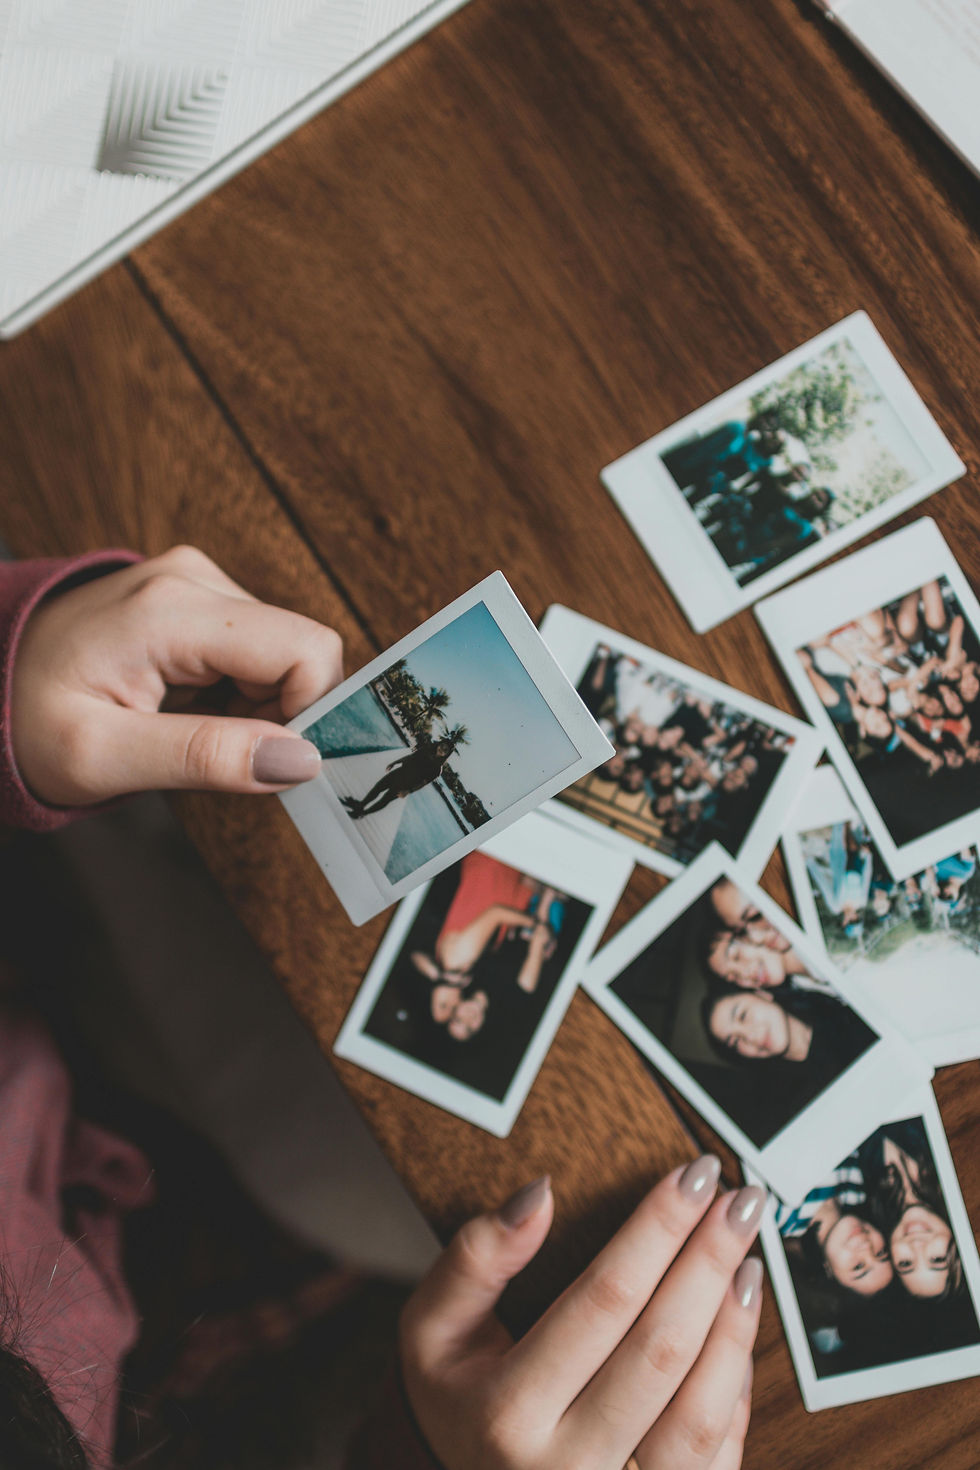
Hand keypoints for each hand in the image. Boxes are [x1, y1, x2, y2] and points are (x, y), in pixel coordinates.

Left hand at [11, 546, 342, 804]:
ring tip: (183, 726)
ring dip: (256, 706)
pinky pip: (257, 647)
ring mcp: (193, 580)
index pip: (306, 649)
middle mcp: (191, 578)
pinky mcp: (194, 593)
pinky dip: (237, 690)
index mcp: (171, 611)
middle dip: (279, 714)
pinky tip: (184, 706)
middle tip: (212, 750)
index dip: (308, 713)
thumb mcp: (102, 758)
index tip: (265, 760)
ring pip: (283, 651)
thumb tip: (301, 761)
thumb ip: (204, 756)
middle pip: (300, 650)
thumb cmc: (26, 723)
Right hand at [401, 1158, 763, 1469]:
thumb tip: (540, 1194)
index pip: (603, 1299)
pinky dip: (737, 1388)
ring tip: (748, 1260)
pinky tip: (738, 1329)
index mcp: (507, 1412)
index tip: (691, 1177)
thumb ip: (475, 1259)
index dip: (656, 1230)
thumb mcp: (432, 1329)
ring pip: (700, 1413)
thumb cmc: (457, 1402)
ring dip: (734, 1327)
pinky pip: (717, 1456)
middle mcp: (565, 1466)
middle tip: (740, 1201)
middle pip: (660, 1349)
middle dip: (708, 1262)